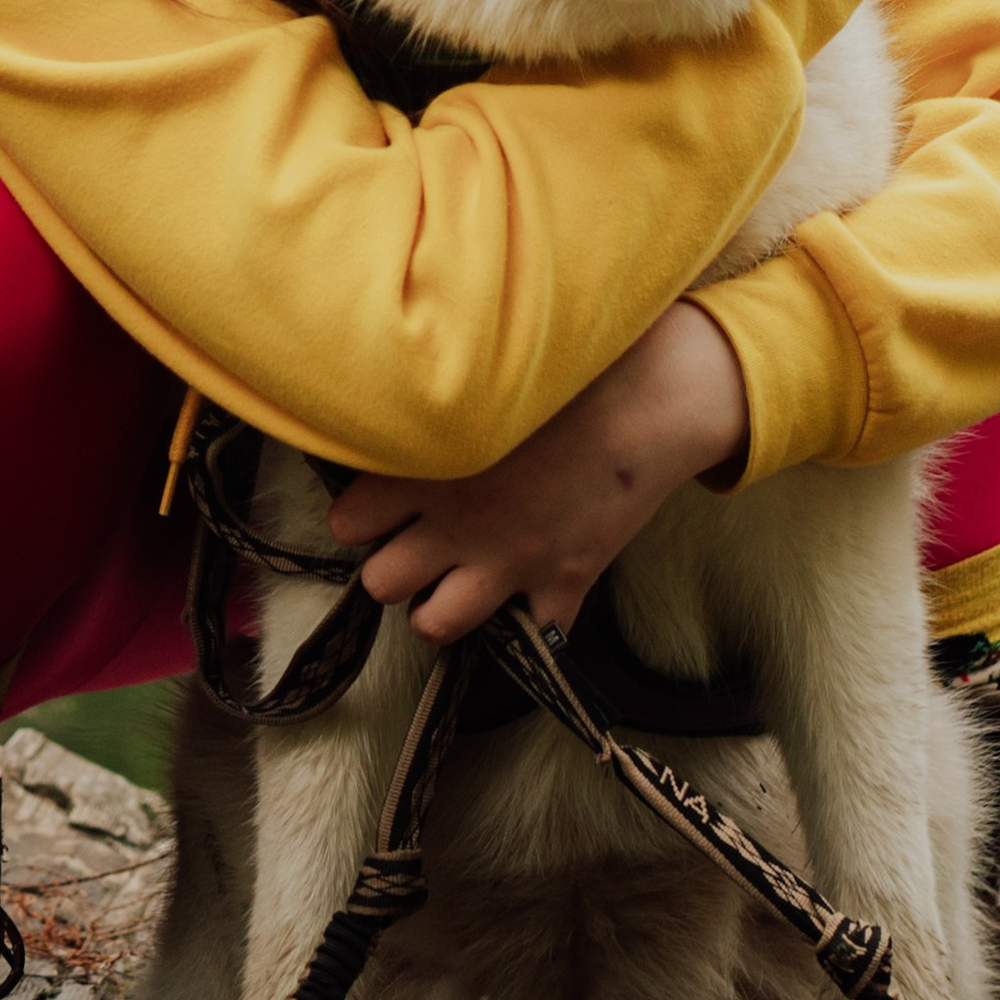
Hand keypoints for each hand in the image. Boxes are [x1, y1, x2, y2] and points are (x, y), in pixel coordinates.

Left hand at [326, 302, 749, 648]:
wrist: (652, 399)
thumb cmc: (569, 364)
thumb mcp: (481, 368)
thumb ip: (427, 393)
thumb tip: (384, 375)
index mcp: (425, 469)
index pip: (347, 523)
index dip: (362, 517)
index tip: (381, 505)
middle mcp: (456, 524)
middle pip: (380, 582)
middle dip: (394, 568)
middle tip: (419, 544)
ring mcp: (509, 561)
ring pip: (435, 624)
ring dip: (442, 605)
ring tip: (458, 578)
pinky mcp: (563, 583)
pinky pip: (533, 635)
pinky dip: (531, 622)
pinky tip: (532, 589)